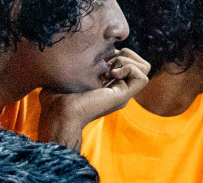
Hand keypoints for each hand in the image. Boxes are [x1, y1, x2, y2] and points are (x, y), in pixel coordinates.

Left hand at [37, 48, 151, 147]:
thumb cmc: (58, 95)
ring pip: (144, 68)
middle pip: (141, 65)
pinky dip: (128, 68)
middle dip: (125, 54)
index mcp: (110, 87)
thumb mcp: (73, 72)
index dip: (117, 53)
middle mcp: (119, 91)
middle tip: (106, 62)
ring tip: (109, 68)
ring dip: (127, 60)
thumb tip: (98, 52)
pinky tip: (110, 73)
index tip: (99, 58)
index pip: (128, 63)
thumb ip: (86, 63)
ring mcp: (123, 94)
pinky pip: (142, 76)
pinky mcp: (124, 96)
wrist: (59, 111)